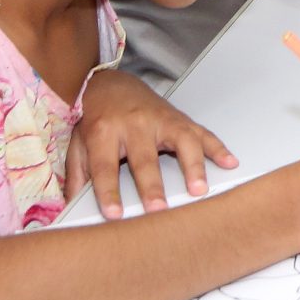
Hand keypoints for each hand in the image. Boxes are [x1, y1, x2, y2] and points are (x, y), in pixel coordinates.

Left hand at [67, 68, 238, 219]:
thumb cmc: (95, 118)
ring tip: (198, 189)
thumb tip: (71, 206)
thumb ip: (77, 175)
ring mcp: (161, 120)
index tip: (114, 215)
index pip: (105, 167)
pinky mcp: (180, 119)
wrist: (110, 84)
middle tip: (158, 208)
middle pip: (144, 158)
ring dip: (192, 167)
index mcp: (104, 132)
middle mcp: (135, 124)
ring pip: (181, 142)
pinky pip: (202, 133)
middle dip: (152, 185)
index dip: (109, 192)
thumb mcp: (77, 144)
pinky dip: (217, 148)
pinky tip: (228, 162)